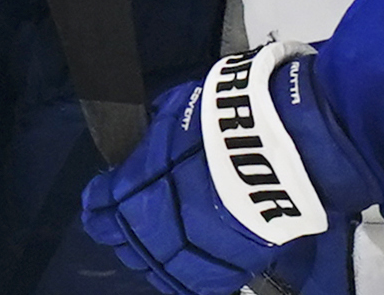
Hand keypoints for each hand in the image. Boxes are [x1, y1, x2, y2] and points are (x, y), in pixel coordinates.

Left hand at [80, 45, 378, 294]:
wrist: (284, 137)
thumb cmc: (229, 113)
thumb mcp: (178, 107)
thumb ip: (156, 132)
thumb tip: (148, 138)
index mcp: (139, 184)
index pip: (104, 205)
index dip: (99, 202)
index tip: (99, 199)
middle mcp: (159, 223)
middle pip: (130, 240)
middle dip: (122, 232)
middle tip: (122, 224)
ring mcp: (196, 249)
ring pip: (162, 268)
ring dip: (152, 258)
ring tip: (152, 249)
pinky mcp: (233, 263)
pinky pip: (203, 281)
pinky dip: (189, 277)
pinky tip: (184, 270)